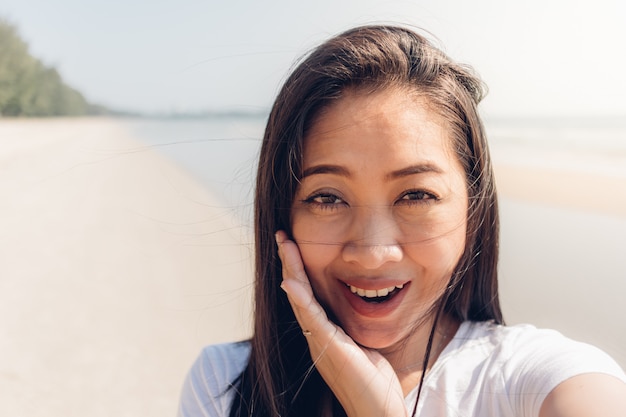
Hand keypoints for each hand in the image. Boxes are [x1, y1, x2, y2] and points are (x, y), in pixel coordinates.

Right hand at [275, 231, 407, 416]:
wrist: (378, 412)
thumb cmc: (375, 384)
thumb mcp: (363, 347)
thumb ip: (351, 328)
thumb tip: (356, 306)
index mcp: (324, 334)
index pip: (307, 295)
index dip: (299, 270)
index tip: (294, 244)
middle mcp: (316, 337)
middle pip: (298, 293)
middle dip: (290, 263)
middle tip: (282, 236)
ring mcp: (320, 344)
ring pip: (301, 302)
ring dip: (292, 272)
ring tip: (285, 246)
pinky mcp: (330, 350)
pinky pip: (313, 321)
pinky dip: (301, 301)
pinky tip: (292, 283)